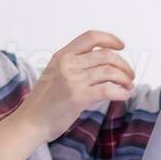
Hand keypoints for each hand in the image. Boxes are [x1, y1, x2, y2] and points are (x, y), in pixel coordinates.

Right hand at [18, 30, 134, 141]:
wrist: (30, 122)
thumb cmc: (44, 102)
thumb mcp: (55, 74)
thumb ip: (74, 66)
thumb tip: (104, 62)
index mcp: (61, 55)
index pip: (90, 37)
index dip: (110, 39)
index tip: (121, 46)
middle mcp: (67, 64)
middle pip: (106, 55)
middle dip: (123, 65)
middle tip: (130, 75)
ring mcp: (72, 80)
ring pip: (109, 72)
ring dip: (125, 79)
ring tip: (128, 86)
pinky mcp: (78, 97)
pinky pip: (108, 90)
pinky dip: (121, 92)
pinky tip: (124, 96)